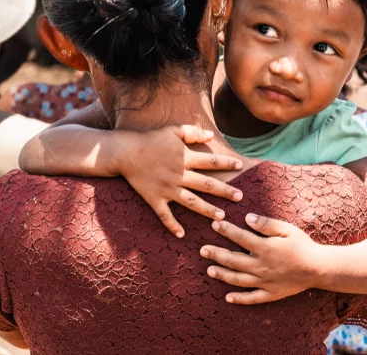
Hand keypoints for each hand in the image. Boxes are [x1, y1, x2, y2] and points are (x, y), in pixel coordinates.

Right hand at [120, 125, 243, 237]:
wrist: (126, 152)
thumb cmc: (151, 139)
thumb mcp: (173, 131)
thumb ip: (193, 132)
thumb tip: (211, 136)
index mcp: (185, 158)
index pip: (210, 162)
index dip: (227, 164)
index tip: (241, 167)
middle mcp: (179, 175)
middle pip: (206, 185)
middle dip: (224, 191)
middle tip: (240, 197)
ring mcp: (167, 189)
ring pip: (191, 202)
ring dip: (207, 210)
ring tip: (221, 217)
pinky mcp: (155, 199)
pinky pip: (165, 215)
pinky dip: (172, 226)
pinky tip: (182, 235)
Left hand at [200, 214, 323, 304]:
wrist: (318, 268)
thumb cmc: (303, 245)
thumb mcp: (287, 229)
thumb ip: (267, 224)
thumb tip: (248, 219)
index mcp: (265, 248)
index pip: (240, 238)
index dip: (226, 231)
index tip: (215, 224)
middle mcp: (261, 266)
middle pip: (233, 260)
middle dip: (216, 254)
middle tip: (202, 250)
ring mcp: (264, 282)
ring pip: (238, 279)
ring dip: (222, 275)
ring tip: (209, 270)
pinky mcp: (270, 293)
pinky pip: (252, 298)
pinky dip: (239, 299)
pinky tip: (227, 297)